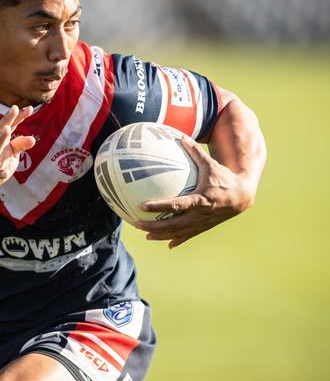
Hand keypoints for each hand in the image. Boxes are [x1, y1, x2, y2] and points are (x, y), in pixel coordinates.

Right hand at [0, 105, 35, 201]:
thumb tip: (32, 138)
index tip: (29, 108)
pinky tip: (5, 172)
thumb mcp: (9, 155)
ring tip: (8, 130)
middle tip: (14, 108)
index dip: (18, 117)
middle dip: (6, 120)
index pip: (8, 127)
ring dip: (0, 140)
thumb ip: (19, 146)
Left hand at [135, 136, 254, 248]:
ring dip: (162, 235)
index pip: (176, 205)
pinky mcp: (205, 227)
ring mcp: (203, 223)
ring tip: (146, 236)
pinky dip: (178, 240)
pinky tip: (167, 244)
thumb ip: (196, 153)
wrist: (244, 195)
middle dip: (154, 226)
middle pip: (173, 224)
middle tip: (137, 224)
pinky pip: (189, 235)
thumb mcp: (211, 165)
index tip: (142, 206)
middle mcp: (201, 214)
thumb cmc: (225, 177)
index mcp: (201, 200)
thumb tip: (181, 137)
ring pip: (179, 232)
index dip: (159, 206)